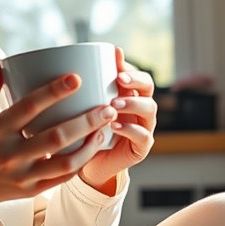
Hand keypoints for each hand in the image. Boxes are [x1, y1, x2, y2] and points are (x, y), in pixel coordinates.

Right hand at [0, 63, 117, 216]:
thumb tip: (2, 65)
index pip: (28, 108)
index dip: (53, 92)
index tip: (76, 78)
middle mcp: (9, 155)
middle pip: (55, 137)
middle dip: (85, 121)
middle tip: (107, 107)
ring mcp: (22, 175)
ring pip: (64, 162)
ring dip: (89, 144)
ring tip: (106, 127)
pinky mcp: (32, 190)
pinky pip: (63, 177)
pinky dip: (81, 161)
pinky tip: (94, 146)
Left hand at [78, 47, 156, 193]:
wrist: (89, 164)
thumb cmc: (86, 130)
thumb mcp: (84, 107)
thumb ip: (86, 89)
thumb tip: (75, 66)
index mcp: (129, 95)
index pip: (137, 73)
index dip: (129, 66)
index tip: (115, 61)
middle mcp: (140, 108)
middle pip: (148, 86)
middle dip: (135, 80)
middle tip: (119, 79)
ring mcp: (144, 127)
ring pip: (149, 109)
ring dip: (132, 103)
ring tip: (114, 104)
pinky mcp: (141, 147)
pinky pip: (143, 136)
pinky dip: (129, 129)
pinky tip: (114, 125)